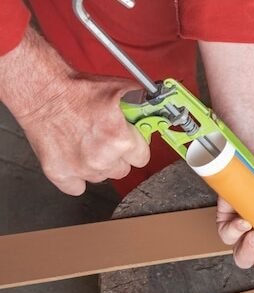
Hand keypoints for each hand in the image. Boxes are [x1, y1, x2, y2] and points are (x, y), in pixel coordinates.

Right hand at [17, 75, 149, 194]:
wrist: (42, 91)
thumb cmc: (77, 89)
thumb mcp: (120, 89)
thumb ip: (143, 102)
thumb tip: (158, 105)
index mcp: (120, 141)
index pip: (142, 158)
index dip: (136, 147)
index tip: (129, 141)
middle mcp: (102, 159)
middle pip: (122, 169)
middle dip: (117, 156)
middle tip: (105, 139)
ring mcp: (80, 169)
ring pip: (101, 177)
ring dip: (98, 165)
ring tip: (87, 144)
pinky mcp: (59, 173)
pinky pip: (76, 188)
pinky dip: (76, 178)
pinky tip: (75, 160)